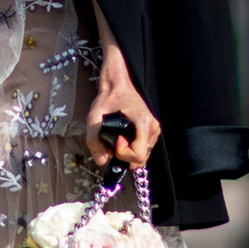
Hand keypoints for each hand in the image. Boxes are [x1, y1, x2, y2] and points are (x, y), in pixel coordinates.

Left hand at [87, 54, 160, 169]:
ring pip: (142, 155)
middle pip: (141, 158)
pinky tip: (124, 137)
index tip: (116, 140)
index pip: (138, 155)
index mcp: (143, 123)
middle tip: (116, 138)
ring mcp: (154, 129)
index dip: (123, 153)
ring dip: (128, 151)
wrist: (118, 86)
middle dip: (124, 154)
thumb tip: (101, 161)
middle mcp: (153, 127)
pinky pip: (143, 149)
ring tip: (119, 136)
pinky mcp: (152, 131)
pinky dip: (132, 148)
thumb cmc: (108, 99)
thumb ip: (93, 141)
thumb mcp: (94, 118)